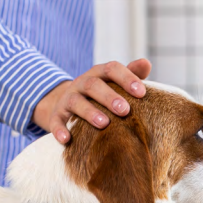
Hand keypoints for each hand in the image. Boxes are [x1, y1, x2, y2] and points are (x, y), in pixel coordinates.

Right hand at [33, 59, 151, 143]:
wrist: (69, 105)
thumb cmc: (103, 95)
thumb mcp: (115, 83)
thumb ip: (132, 74)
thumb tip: (146, 63)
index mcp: (99, 74)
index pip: (112, 69)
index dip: (126, 78)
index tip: (142, 93)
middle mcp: (82, 83)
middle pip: (93, 85)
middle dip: (109, 97)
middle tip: (125, 110)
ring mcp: (67, 99)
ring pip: (76, 102)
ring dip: (89, 112)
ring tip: (104, 124)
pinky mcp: (56, 115)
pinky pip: (56, 121)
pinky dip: (59, 129)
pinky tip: (67, 139)